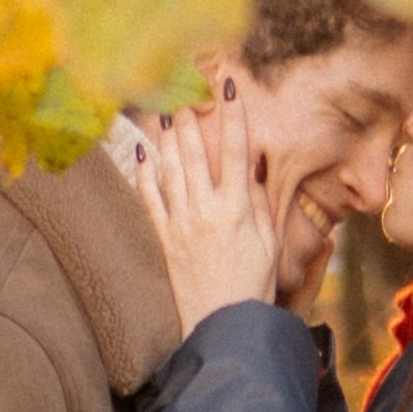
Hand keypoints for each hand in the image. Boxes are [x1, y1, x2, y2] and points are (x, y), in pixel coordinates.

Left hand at [132, 90, 277, 335]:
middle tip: (185, 90)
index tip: (230, 87)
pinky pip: (150, 199)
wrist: (223, 324)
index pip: (237, 152)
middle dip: (191, 118)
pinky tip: (141, 152)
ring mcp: (182, 224)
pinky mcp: (165, 240)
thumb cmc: (254, 286)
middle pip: (196, 153)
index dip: (234, 115)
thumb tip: (255, 166)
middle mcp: (207, 211)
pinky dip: (144, 173)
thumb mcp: (270, 243)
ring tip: (163, 110)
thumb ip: (261, 202)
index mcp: (239, 209)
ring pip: (170, 169)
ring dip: (166, 137)